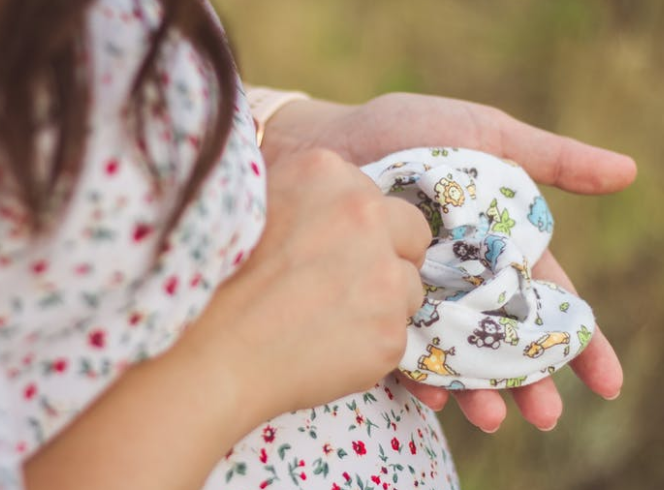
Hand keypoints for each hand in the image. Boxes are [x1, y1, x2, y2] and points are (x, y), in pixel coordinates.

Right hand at [205, 149, 430, 413]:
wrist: (207, 353)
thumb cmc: (217, 279)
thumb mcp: (253, 202)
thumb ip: (303, 193)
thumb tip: (327, 196)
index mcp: (327, 174)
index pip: (375, 198)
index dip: (358, 228)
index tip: (333, 249)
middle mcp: (364, 214)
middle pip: (412, 232)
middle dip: (391, 255)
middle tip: (352, 282)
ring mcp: (383, 274)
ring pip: (410, 287)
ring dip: (383, 302)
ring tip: (333, 319)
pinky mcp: (390, 331)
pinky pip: (397, 334)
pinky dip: (372, 342)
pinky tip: (330, 348)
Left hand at [260, 92, 635, 430]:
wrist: (334, 142)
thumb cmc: (411, 132)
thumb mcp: (488, 136)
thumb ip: (553, 158)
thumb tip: (630, 173)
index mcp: (500, 249)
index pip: (549, 303)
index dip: (581, 343)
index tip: (605, 383)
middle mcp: (465, 280)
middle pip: (507, 342)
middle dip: (530, 381)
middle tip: (546, 416)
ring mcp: (423, 295)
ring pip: (460, 356)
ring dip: (478, 390)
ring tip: (490, 418)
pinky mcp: (379, 302)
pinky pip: (403, 348)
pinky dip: (419, 374)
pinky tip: (432, 394)